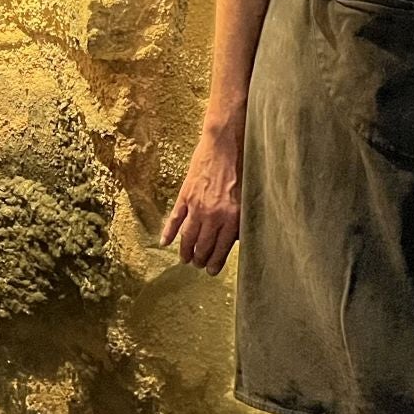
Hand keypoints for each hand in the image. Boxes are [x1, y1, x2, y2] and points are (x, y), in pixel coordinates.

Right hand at [160, 123, 242, 274]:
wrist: (226, 143)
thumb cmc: (242, 166)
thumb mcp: (248, 195)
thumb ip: (241, 218)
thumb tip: (235, 237)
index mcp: (232, 217)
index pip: (222, 248)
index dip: (215, 262)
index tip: (212, 270)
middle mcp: (214, 215)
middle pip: (203, 245)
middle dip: (200, 259)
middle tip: (198, 265)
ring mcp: (197, 206)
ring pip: (188, 236)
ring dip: (186, 250)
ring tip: (185, 259)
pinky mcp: (186, 195)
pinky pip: (175, 219)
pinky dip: (169, 232)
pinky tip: (165, 242)